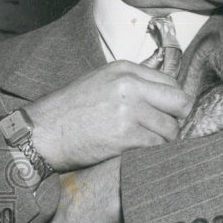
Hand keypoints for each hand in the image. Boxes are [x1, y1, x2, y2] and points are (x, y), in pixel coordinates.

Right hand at [27, 60, 193, 170]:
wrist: (42, 132)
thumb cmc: (70, 109)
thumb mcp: (101, 82)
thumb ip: (132, 83)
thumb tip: (164, 95)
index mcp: (125, 70)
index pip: (172, 83)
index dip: (173, 101)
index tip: (167, 113)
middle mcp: (130, 86)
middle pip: (180, 103)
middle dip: (178, 118)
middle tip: (165, 129)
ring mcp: (129, 111)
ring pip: (171, 129)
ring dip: (164, 140)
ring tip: (146, 143)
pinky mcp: (125, 136)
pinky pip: (156, 146)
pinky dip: (152, 152)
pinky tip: (138, 151)